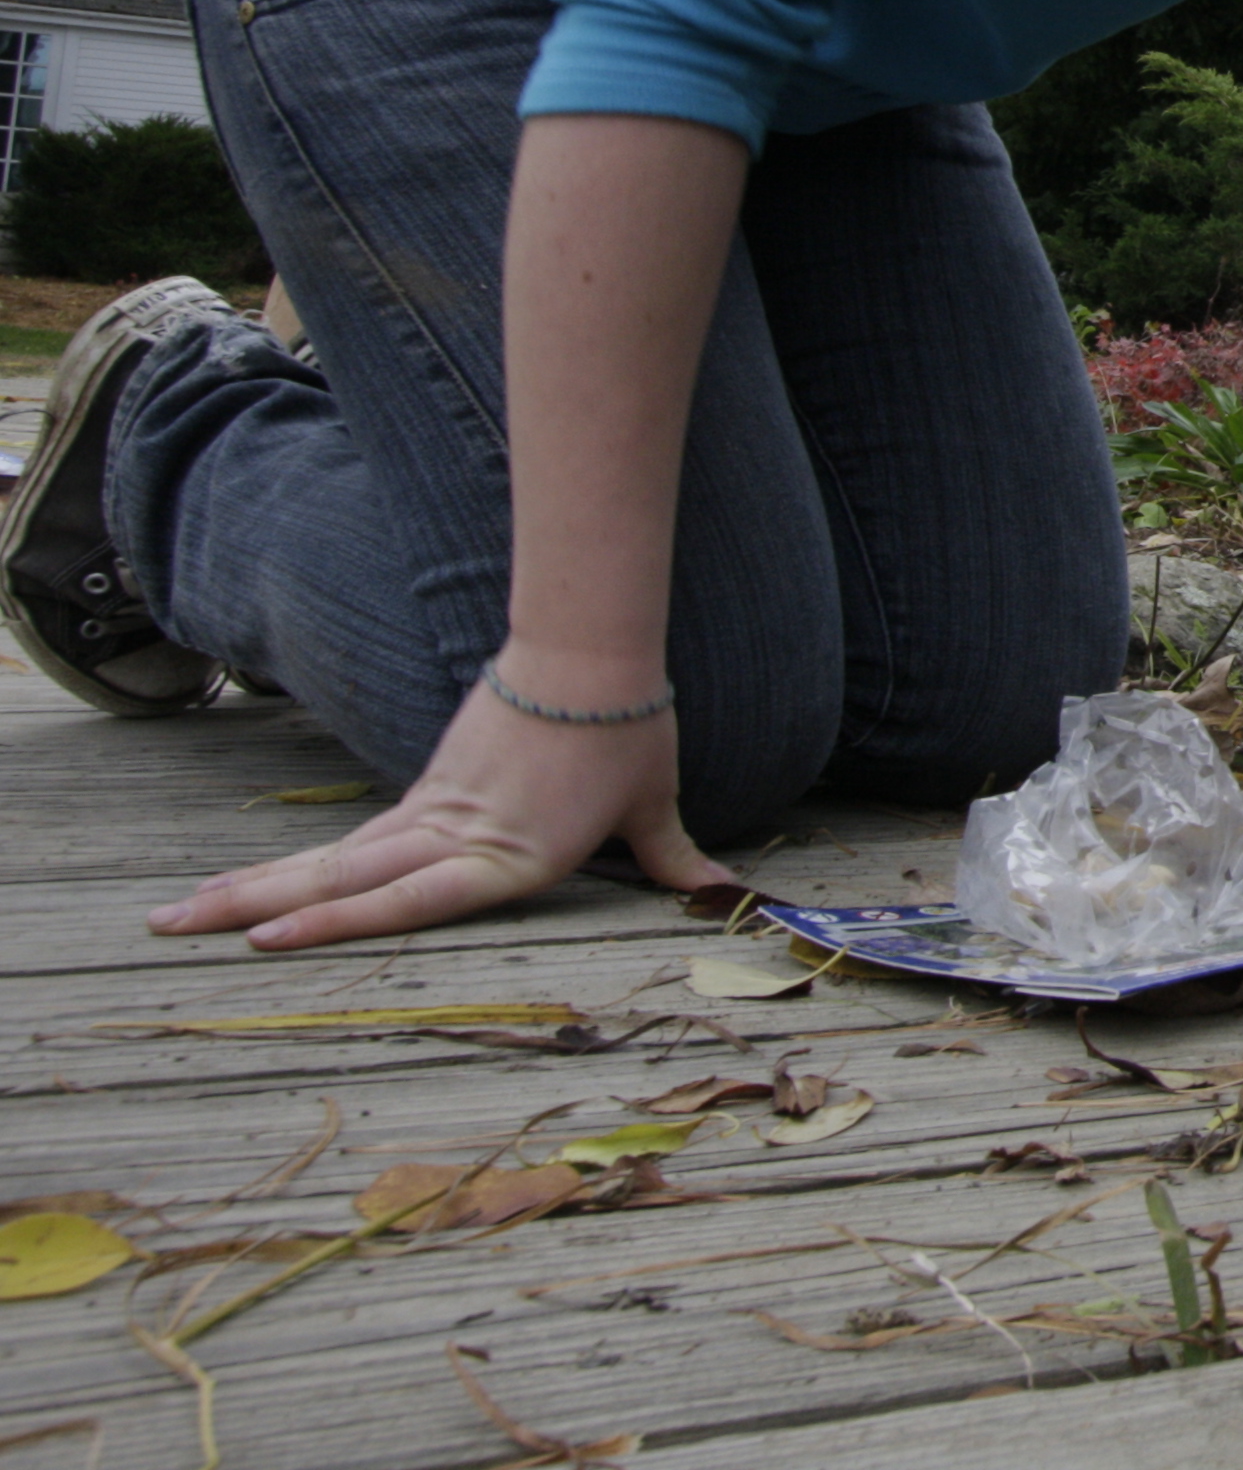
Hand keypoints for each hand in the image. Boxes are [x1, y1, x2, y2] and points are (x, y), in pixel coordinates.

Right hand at [149, 669, 731, 949]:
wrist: (590, 654)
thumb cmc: (626, 732)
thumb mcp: (654, 801)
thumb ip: (677, 855)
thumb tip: (727, 889)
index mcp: (510, 853)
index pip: (409, 895)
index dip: (338, 921)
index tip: (265, 940)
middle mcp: (454, 837)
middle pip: (338, 879)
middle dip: (251, 908)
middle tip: (164, 930)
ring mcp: (430, 815)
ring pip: (330, 861)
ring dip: (251, 889)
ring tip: (174, 915)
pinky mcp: (426, 795)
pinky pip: (354, 843)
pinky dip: (301, 873)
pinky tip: (251, 894)